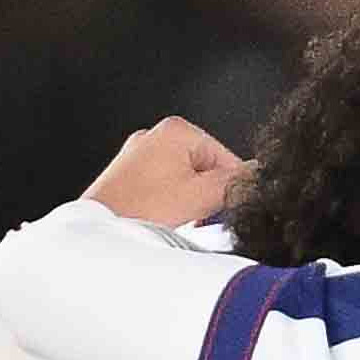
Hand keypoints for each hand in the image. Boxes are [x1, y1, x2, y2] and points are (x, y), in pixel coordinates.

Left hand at [83, 117, 244, 227]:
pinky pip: (166, 186)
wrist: (100, 229)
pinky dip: (172, 203)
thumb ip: (237, 183)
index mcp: (177, 130)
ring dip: (191, 202)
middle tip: (197, 216)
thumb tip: (259, 176)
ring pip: (187, 180)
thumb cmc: (141, 209)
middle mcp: (155, 135)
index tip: (226, 207)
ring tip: (177, 218)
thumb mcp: (203, 196)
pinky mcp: (129, 174)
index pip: (228, 158)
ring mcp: (139, 154)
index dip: (232, 188)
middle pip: (207, 168)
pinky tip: (164, 218)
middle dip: (208, 195)